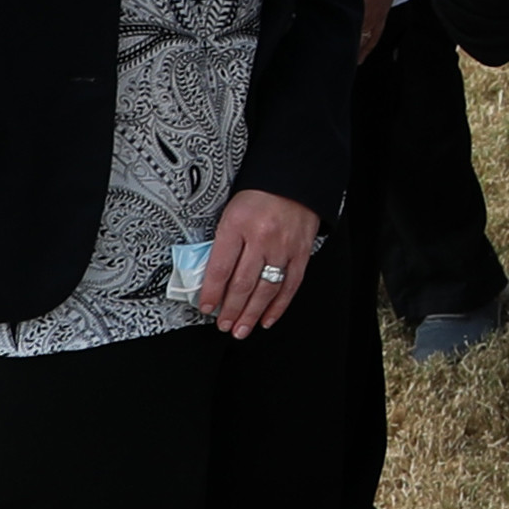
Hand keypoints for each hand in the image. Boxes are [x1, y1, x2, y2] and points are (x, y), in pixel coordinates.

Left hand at [199, 186, 320, 336]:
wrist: (294, 178)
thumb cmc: (258, 196)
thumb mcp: (231, 212)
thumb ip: (222, 243)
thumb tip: (212, 278)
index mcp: (237, 225)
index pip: (220, 267)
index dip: (211, 292)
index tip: (206, 307)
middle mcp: (261, 238)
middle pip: (243, 283)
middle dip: (231, 309)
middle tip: (223, 325)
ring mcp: (284, 247)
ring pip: (266, 289)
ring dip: (252, 314)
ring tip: (241, 329)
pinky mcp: (302, 252)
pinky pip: (290, 285)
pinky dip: (279, 306)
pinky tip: (268, 318)